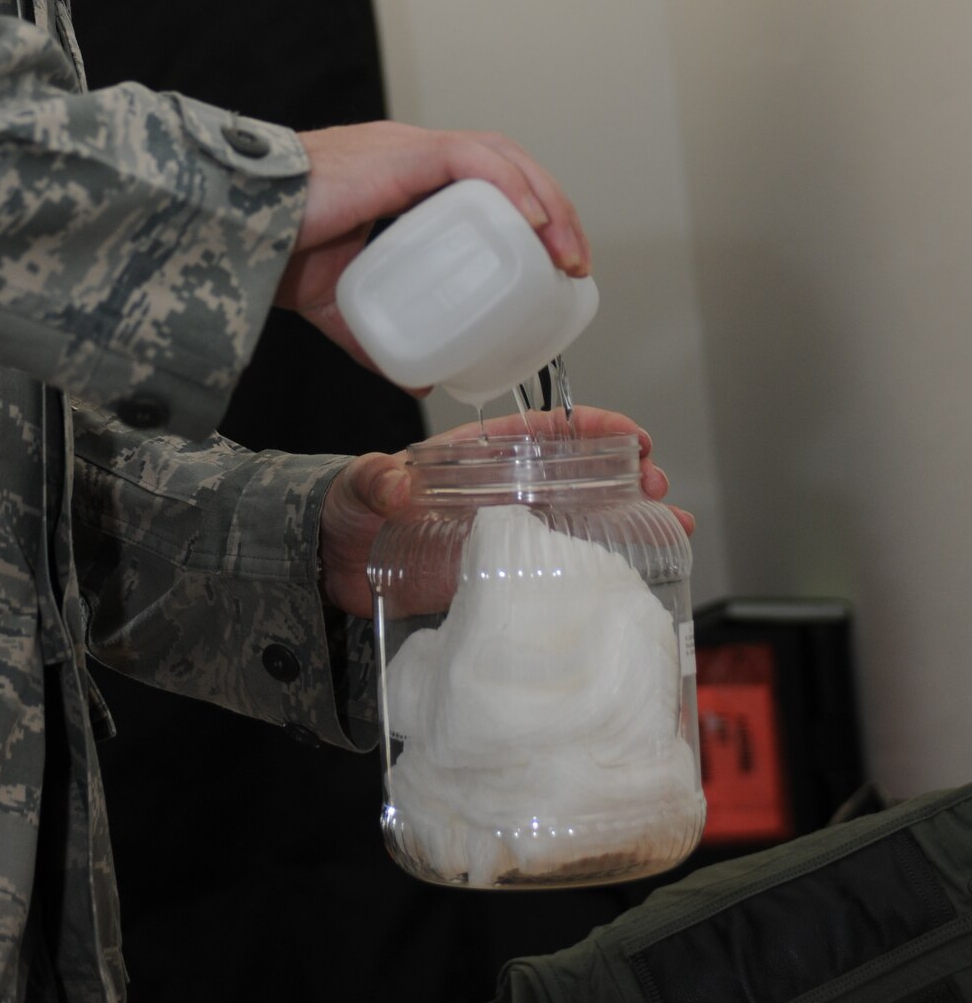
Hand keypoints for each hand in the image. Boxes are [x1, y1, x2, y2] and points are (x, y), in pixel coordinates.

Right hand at [276, 121, 589, 358]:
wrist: (233, 229)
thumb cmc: (274, 252)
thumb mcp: (339, 306)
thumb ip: (377, 338)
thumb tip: (420, 377)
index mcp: (403, 179)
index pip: (488, 180)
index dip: (531, 212)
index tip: (556, 263)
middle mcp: (412, 154)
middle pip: (506, 165)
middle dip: (552, 209)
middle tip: (573, 265)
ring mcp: (407, 148)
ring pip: (500, 156)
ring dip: (544, 200)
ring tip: (564, 252)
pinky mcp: (400, 152)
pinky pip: (472, 159)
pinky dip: (512, 187)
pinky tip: (534, 222)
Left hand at [318, 406, 693, 618]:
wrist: (330, 568)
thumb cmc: (347, 510)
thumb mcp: (358, 485)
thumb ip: (374, 479)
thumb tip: (395, 483)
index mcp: (475, 456)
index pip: (541, 432)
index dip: (589, 428)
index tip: (629, 434)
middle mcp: (500, 491)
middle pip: (576, 472)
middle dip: (624, 471)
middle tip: (656, 482)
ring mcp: (506, 533)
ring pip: (581, 517)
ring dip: (628, 515)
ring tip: (672, 521)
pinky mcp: (502, 575)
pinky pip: (561, 566)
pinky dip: (601, 564)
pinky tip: (637, 569)